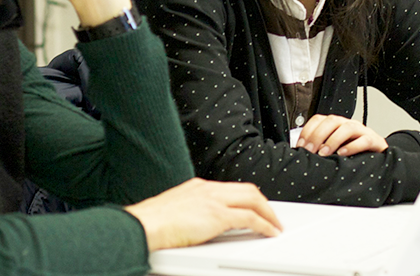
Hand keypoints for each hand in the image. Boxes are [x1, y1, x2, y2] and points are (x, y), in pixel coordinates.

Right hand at [123, 178, 282, 250]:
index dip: (247, 198)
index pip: (231, 188)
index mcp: (198, 186)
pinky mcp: (217, 216)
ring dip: (268, 213)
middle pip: (247, 190)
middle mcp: (208, 189)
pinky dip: (264, 225)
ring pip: (253, 199)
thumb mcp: (175, 210)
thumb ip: (192, 212)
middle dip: (263, 203)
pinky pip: (250, 218)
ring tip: (275, 225)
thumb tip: (198, 223)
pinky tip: (269, 232)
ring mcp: (214, 200)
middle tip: (271, 216)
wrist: (145, 224)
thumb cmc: (152, 222)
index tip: (255, 207)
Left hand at [295, 114, 387, 155]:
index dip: (307, 131)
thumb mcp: (334, 149)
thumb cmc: (353, 152)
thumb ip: (320, 148)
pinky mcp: (374, 141)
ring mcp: (362, 131)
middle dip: (317, 135)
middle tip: (309, 151)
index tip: (300, 146)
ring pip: (347, 128)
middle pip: (331, 121)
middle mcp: (348, 124)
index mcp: (336, 124)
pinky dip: (352, 146)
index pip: (319, 119)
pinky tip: (343, 154)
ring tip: (324, 153)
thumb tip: (301, 154)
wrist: (379, 155)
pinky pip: (364, 140)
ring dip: (333, 140)